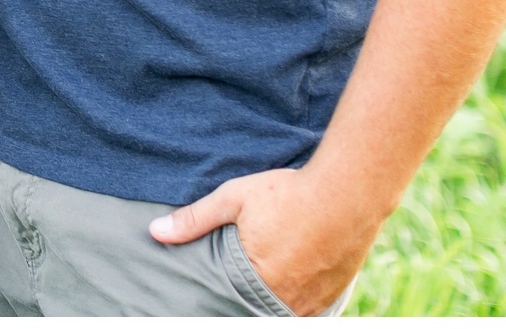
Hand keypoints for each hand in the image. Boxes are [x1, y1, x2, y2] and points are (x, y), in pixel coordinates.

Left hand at [147, 165, 379, 315]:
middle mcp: (287, 299)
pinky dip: (295, 302)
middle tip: (237, 287)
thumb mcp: (235, 199)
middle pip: (256, 311)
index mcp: (257, 281)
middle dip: (244, 302)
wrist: (350, 192)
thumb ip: (195, 219)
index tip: (209, 299)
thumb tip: (155, 232)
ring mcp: (314, 301)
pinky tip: (288, 283)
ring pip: (284, 313)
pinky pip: (308, 311)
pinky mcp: (335, 295)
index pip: (228, 306)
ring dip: (269, 302)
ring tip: (262, 282)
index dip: (220, 302)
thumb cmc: (289, 193)